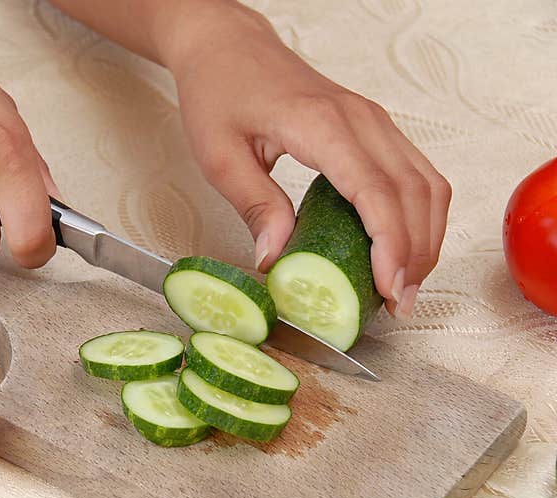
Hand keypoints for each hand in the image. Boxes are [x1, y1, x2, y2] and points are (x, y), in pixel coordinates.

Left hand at [162, 3, 450, 318]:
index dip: (391, 245)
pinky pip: (414, 173)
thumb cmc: (219, 91)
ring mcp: (373, 120)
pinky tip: (401, 247)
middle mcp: (361, 119)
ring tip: (404, 285)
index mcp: (322, 125)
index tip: (389, 288)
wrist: (227, 46)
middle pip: (415, 192)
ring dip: (425, 237)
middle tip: (399, 303)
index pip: (377, 191)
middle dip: (416, 254)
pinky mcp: (372, 127)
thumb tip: (277, 258)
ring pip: (426, 183)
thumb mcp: (220, 156)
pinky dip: (417, 215)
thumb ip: (255, 206)